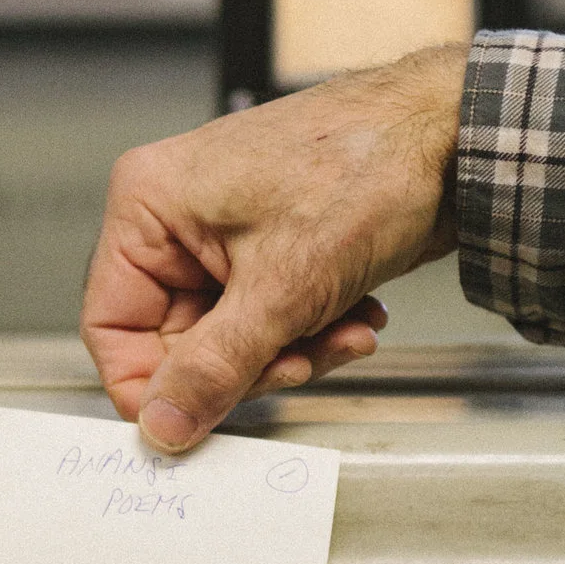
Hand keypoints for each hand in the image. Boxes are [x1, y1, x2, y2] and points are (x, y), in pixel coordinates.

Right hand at [81, 43, 466, 451]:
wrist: (453, 138)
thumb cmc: (368, 165)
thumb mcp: (283, 288)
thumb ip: (215, 367)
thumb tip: (163, 425)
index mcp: (149, 206)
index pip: (112, 329)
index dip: (154, 385)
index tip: (196, 418)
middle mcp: (176, 218)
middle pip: (178, 342)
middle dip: (250, 364)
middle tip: (300, 362)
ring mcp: (224, 234)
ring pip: (231, 340)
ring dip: (292, 351)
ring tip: (343, 332)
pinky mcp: (270, 249)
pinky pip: (267, 321)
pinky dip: (311, 331)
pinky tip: (354, 316)